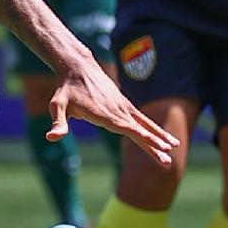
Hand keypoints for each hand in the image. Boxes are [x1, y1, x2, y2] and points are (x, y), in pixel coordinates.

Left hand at [47, 60, 178, 166]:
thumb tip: (52, 137)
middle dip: (155, 145)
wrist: (78, 67)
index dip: (143, 138)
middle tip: (168, 161)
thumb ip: (58, 123)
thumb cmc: (66, 89)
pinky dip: (154, 128)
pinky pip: (142, 119)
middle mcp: (118, 110)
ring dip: (160, 136)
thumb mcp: (58, 106)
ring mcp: (124, 107)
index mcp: (105, 114)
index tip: (158, 147)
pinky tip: (163, 137)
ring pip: (146, 124)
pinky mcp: (125, 104)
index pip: (128, 129)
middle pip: (141, 131)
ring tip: (175, 147)